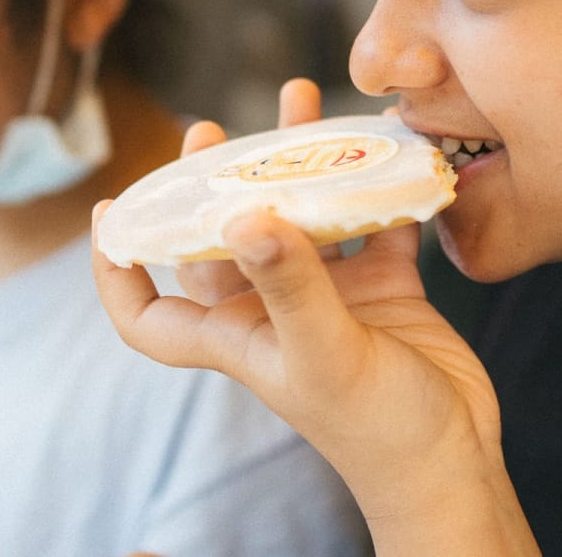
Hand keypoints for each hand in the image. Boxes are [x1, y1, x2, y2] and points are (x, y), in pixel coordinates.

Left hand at [94, 80, 536, 554]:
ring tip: (301, 101)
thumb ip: (290, 285)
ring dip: (298, 165)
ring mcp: (331, 297)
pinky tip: (392, 144)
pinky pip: (373, 220)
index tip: (110, 211)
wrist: (452, 460)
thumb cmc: (377, 428)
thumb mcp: (326, 354)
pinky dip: (380, 184)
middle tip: (213, 129)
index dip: (118, 271)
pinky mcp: (385, 287)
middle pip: (223, 239)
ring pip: (300, 216)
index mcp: (238, 336)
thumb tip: (245, 215)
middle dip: (213, 183)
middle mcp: (275, 309)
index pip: (149, 312)